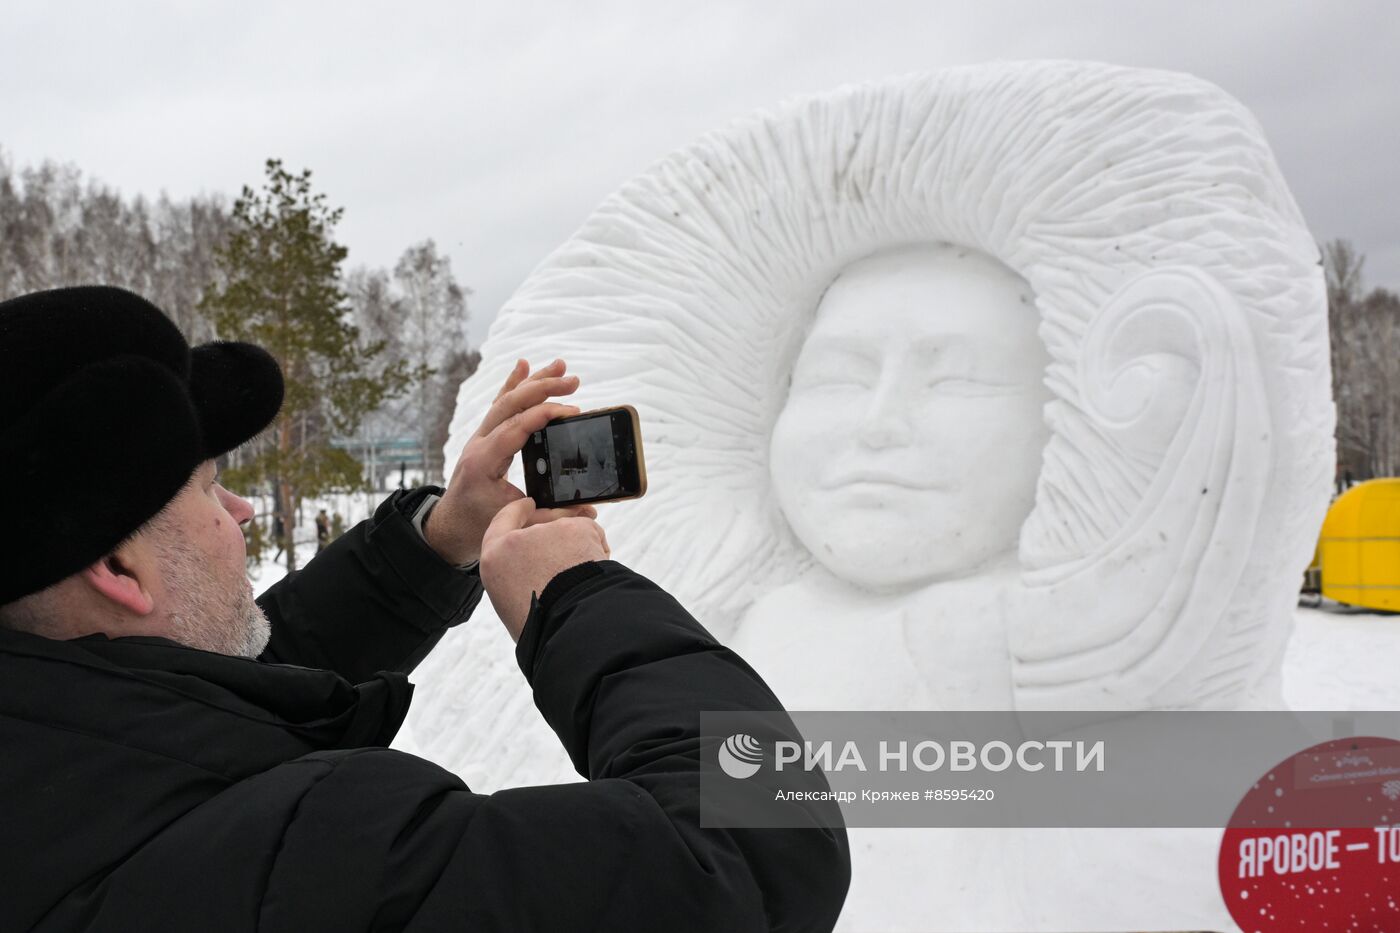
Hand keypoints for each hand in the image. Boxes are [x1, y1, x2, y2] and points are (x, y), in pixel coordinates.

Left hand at [422, 359, 579, 565]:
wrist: (451, 525)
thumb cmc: (479, 524)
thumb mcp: (516, 521)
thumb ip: (552, 516)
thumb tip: (590, 513)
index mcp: (484, 461)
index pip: (516, 427)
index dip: (545, 414)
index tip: (573, 410)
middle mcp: (479, 443)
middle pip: (510, 404)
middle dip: (542, 388)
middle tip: (573, 381)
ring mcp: (479, 437)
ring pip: (505, 400)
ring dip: (533, 382)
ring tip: (560, 366)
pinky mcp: (485, 436)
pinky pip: (499, 405)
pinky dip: (512, 384)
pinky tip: (524, 365)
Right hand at [479, 496, 610, 640]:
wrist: (570, 628)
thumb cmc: (543, 627)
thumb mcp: (512, 602)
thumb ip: (518, 575)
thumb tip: (539, 570)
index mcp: (493, 559)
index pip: (502, 522)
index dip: (517, 513)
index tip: (528, 506)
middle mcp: (517, 540)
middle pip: (539, 524)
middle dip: (555, 535)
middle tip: (570, 558)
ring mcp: (547, 531)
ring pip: (568, 531)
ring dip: (577, 549)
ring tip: (582, 582)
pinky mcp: (576, 529)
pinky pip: (591, 532)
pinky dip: (597, 550)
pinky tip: (596, 573)